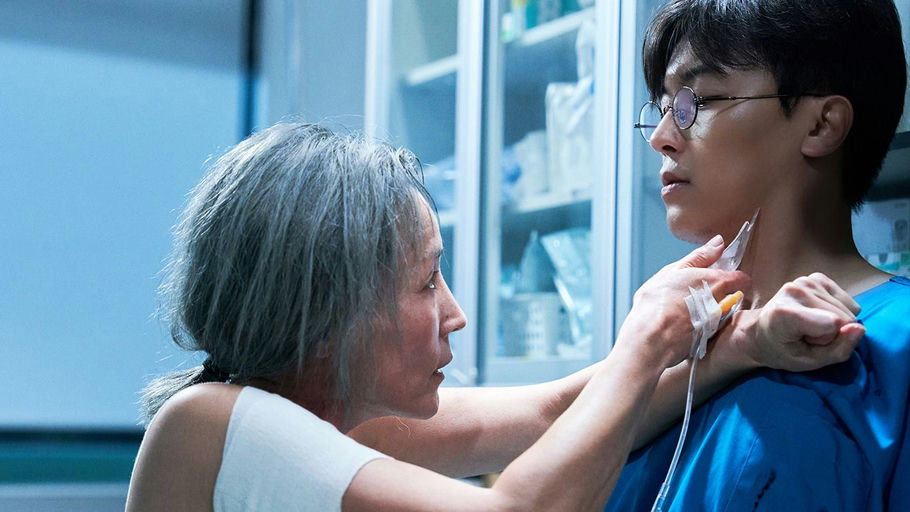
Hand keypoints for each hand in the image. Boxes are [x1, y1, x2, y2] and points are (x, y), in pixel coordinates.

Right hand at [616, 235, 750, 368]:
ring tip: (684, 309)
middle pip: (731, 295)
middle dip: (718, 293)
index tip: (716, 276)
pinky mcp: (708, 339)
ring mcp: (717, 323)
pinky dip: (700, 323)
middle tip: (695, 292)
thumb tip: (718, 242)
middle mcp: (722, 302)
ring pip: (719, 311)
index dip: (730, 276)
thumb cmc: (657, 303)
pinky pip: (710, 327)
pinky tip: (681, 323)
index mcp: (716, 282)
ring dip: (708, 309)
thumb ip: (699, 257)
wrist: (651, 339)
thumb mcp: (674, 270)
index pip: (740, 278)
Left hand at [727, 273, 863, 371]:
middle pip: (844, 318)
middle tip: (808, 336)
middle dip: (833, 332)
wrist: (760, 331)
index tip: (807, 342)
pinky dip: (837, 311)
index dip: (829, 340)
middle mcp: (795, 290)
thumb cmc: (782, 350)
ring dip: (835, 322)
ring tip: (810, 326)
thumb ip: (838, 350)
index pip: (833, 323)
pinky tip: (817, 314)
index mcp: (785, 313)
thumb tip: (859, 329)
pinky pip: (847, 300)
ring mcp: (806, 281)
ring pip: (849, 310)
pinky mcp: (817, 278)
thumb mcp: (808, 362)